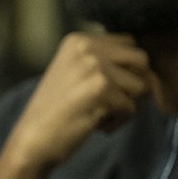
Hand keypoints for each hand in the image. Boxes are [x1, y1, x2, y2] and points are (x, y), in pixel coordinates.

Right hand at [7, 32, 151, 169]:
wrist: (32, 138)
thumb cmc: (55, 111)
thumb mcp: (74, 73)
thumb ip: (103, 62)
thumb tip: (146, 70)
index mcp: (78, 40)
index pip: (128, 44)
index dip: (125, 70)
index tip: (104, 89)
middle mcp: (86, 48)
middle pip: (140, 60)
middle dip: (132, 85)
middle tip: (110, 102)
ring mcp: (93, 67)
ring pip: (140, 86)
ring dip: (126, 105)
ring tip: (101, 114)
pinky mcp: (100, 89)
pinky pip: (131, 107)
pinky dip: (118, 121)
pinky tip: (96, 124)